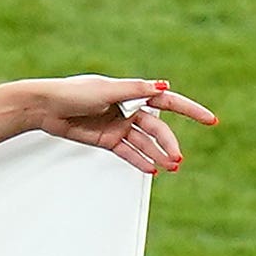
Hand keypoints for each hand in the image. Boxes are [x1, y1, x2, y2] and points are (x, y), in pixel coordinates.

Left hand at [31, 77, 217, 174]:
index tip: (210, 120)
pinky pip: (128, 152)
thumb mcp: (106, 90)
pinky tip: (152, 169)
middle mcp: (128, 109)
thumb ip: (134, 90)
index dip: (190, 111)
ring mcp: (119, 125)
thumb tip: (163, 86)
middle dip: (169, 143)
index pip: (168, 102)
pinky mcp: (107, 139)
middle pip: (157, 128)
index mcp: (132, 93)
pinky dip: (140, 161)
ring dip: (159, 155)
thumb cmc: (73, 93)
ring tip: (171, 167)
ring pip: (145, 143)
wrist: (45, 108)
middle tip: (178, 158)